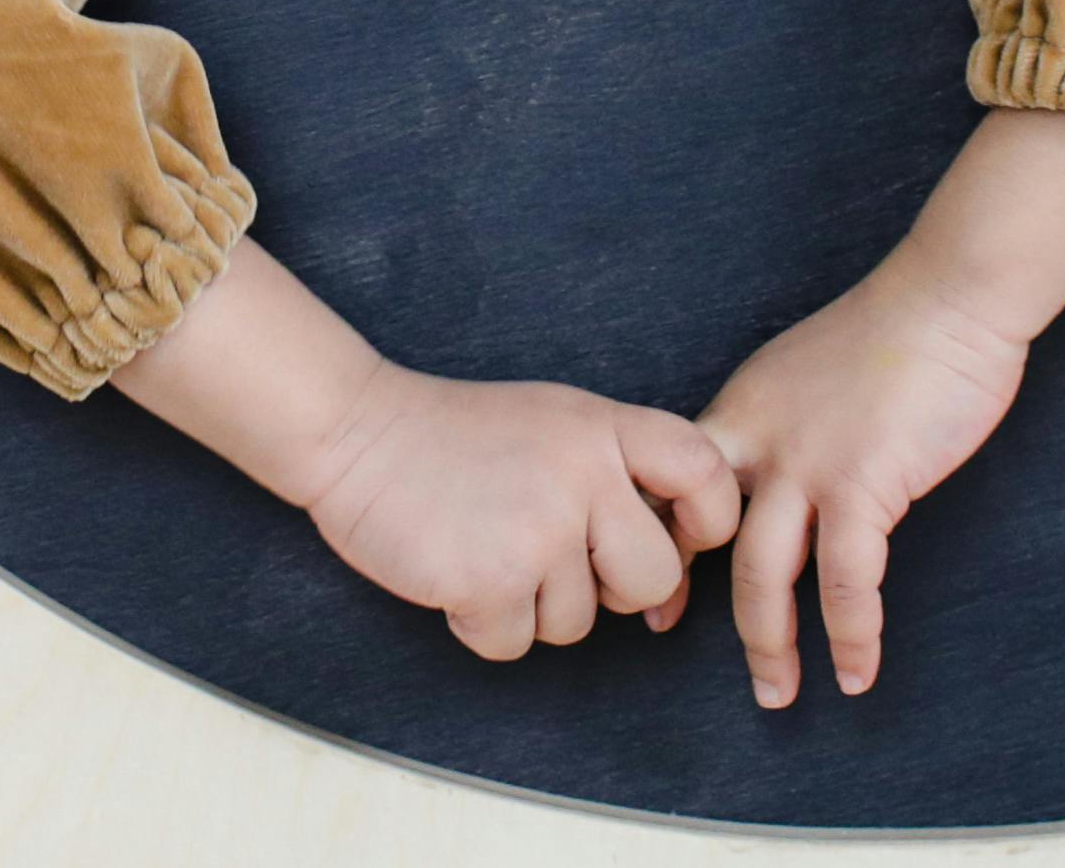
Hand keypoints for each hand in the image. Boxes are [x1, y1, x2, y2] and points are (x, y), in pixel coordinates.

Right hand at [302, 362, 740, 662]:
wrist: (358, 433)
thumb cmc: (462, 435)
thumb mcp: (560, 422)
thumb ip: (621, 471)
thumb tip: (674, 569)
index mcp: (606, 428)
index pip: (707, 476)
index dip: (706, 523)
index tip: (673, 541)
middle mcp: (584, 476)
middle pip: (652, 579)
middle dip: (612, 591)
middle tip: (555, 561)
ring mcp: (537, 530)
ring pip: (578, 624)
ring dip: (534, 607)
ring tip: (489, 549)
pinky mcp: (488, 581)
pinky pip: (515, 644)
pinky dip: (483, 625)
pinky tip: (457, 574)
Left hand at [694, 262, 1034, 706]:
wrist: (951, 297)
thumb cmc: (899, 331)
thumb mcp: (809, 371)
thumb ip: (785, 425)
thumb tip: (782, 480)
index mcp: (741, 410)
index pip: (674, 491)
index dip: (664, 550)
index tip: (662, 603)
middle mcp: (757, 440)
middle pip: (710, 546)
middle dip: (707, 615)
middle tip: (722, 664)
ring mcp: (806, 464)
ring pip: (763, 576)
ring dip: (770, 646)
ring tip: (779, 693)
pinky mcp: (861, 483)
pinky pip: (845, 581)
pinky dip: (851, 634)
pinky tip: (859, 669)